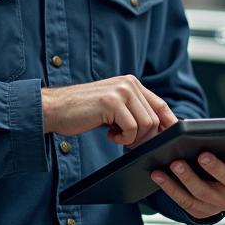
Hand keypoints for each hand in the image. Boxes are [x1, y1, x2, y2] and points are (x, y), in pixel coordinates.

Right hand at [41, 75, 178, 147]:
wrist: (54, 109)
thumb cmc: (82, 112)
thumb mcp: (113, 108)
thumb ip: (133, 111)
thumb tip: (158, 130)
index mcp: (131, 83)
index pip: (161, 105)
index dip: (169, 123)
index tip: (170, 139)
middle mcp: (129, 84)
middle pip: (155, 118)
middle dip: (145, 137)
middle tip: (127, 141)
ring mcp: (121, 91)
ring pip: (146, 124)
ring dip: (133, 138)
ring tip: (116, 137)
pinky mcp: (111, 102)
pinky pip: (132, 129)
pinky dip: (123, 139)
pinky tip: (109, 135)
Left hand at [149, 133, 224, 220]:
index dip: (216, 167)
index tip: (202, 154)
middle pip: (209, 189)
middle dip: (191, 176)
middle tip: (176, 162)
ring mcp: (217, 206)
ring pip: (194, 198)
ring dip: (176, 183)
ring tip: (160, 169)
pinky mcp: (202, 212)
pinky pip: (183, 203)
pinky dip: (169, 189)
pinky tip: (157, 176)